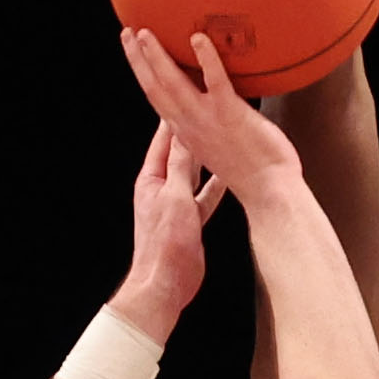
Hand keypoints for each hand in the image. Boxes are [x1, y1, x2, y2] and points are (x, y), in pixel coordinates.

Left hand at [114, 120, 224, 328]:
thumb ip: (180, 166)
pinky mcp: (190, 221)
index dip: (174, 116)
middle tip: (206, 107)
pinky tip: (227, 175)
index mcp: (151, 179)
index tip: (185, 93)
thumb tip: (182, 132)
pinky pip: (205, 196)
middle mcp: (162, 188)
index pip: (164, 139)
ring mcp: (176, 205)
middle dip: (191, 131)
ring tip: (220, 134)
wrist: (165, 285)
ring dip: (205, 156)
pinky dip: (215, 185)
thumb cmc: (165, 244)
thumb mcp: (175, 197)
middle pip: (179, 152)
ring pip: (193, 173)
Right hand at [123, 28, 303, 198]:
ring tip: (146, 33)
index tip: (135, 55)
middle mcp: (189, 125)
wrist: (270, 192)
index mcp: (186, 132)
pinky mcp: (229, 114)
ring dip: (156, 56)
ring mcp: (207, 119)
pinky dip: (206, 58)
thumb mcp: (220, 146)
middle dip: (136, 59)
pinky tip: (198, 38)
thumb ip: (211, 125)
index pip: (157, 100)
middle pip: (154, 88)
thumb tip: (215, 105)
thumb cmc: (255, 171)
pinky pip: (214, 81)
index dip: (142, 75)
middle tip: (127, 33)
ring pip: (172, 83)